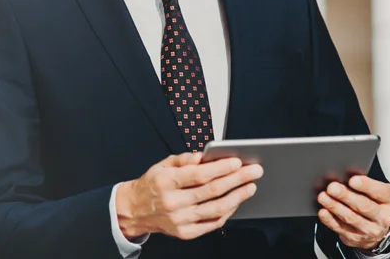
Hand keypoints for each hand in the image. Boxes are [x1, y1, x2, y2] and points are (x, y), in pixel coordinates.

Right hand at [116, 152, 262, 240]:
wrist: (135, 210)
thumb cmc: (152, 184)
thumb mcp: (162, 164)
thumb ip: (184, 159)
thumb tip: (205, 155)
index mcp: (167, 181)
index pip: (199, 175)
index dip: (221, 168)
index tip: (237, 161)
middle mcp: (173, 202)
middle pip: (211, 191)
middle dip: (237, 179)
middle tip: (254, 171)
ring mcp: (179, 220)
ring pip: (215, 209)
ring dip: (237, 197)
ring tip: (250, 187)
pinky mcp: (184, 233)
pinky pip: (211, 224)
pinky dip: (227, 213)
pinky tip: (236, 202)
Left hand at [317, 175, 389, 250]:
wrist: (376, 225)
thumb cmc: (373, 199)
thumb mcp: (376, 188)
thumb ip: (364, 182)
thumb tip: (343, 174)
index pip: (381, 192)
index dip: (367, 186)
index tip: (352, 180)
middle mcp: (383, 217)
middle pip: (364, 206)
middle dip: (346, 196)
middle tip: (332, 187)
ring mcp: (370, 230)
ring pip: (351, 218)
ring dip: (335, 207)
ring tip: (323, 197)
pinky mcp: (356, 238)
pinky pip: (341, 228)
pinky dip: (330, 220)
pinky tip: (323, 212)